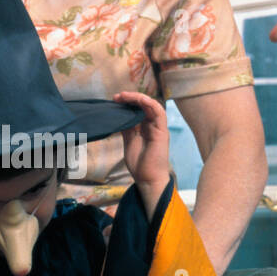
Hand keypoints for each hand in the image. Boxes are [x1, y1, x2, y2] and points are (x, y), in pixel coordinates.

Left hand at [114, 91, 169, 215]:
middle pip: (143, 105)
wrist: (147, 179)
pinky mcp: (162, 131)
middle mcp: (152, 125)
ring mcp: (158, 127)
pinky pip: (159, 113)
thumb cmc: (139, 163)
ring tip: (124, 96)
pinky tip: (140, 100)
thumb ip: (126, 128)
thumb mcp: (129, 141)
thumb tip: (119, 115)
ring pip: (151, 105)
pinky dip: (150, 104)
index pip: (137, 109)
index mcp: (144, 127)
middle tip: (116, 97)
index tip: (114, 100)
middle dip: (130, 98)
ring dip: (138, 98)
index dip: (127, 102)